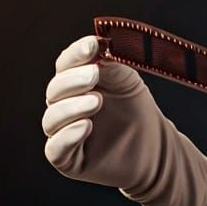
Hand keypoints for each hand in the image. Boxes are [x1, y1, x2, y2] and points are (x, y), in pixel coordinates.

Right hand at [42, 34, 206, 205]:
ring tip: (96, 101)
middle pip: (55, 90)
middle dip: (73, 80)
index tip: (92, 46)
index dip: (76, 54)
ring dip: (72, 107)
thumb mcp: (126, 80)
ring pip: (52, 119)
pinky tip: (87, 126)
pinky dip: (69, 135)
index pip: (65, 65)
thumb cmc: (136, 110)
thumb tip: (97, 46)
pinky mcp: (68, 159)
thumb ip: (110, 63)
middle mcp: (64, 106)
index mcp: (75, 83)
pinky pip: (56, 148)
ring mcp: (64, 133)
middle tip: (94, 75)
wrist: (154, 147)